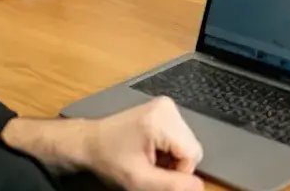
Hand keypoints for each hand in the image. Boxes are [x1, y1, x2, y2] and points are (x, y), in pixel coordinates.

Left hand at [86, 97, 203, 190]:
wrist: (90, 142)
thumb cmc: (109, 159)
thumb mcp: (139, 180)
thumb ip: (171, 185)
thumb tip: (199, 186)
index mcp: (161, 121)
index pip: (193, 153)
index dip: (179, 172)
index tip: (157, 175)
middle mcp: (167, 108)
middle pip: (192, 146)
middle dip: (176, 163)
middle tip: (151, 167)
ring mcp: (166, 106)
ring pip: (187, 142)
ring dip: (172, 156)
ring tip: (149, 158)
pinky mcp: (164, 109)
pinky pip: (180, 135)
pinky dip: (169, 147)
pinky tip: (151, 150)